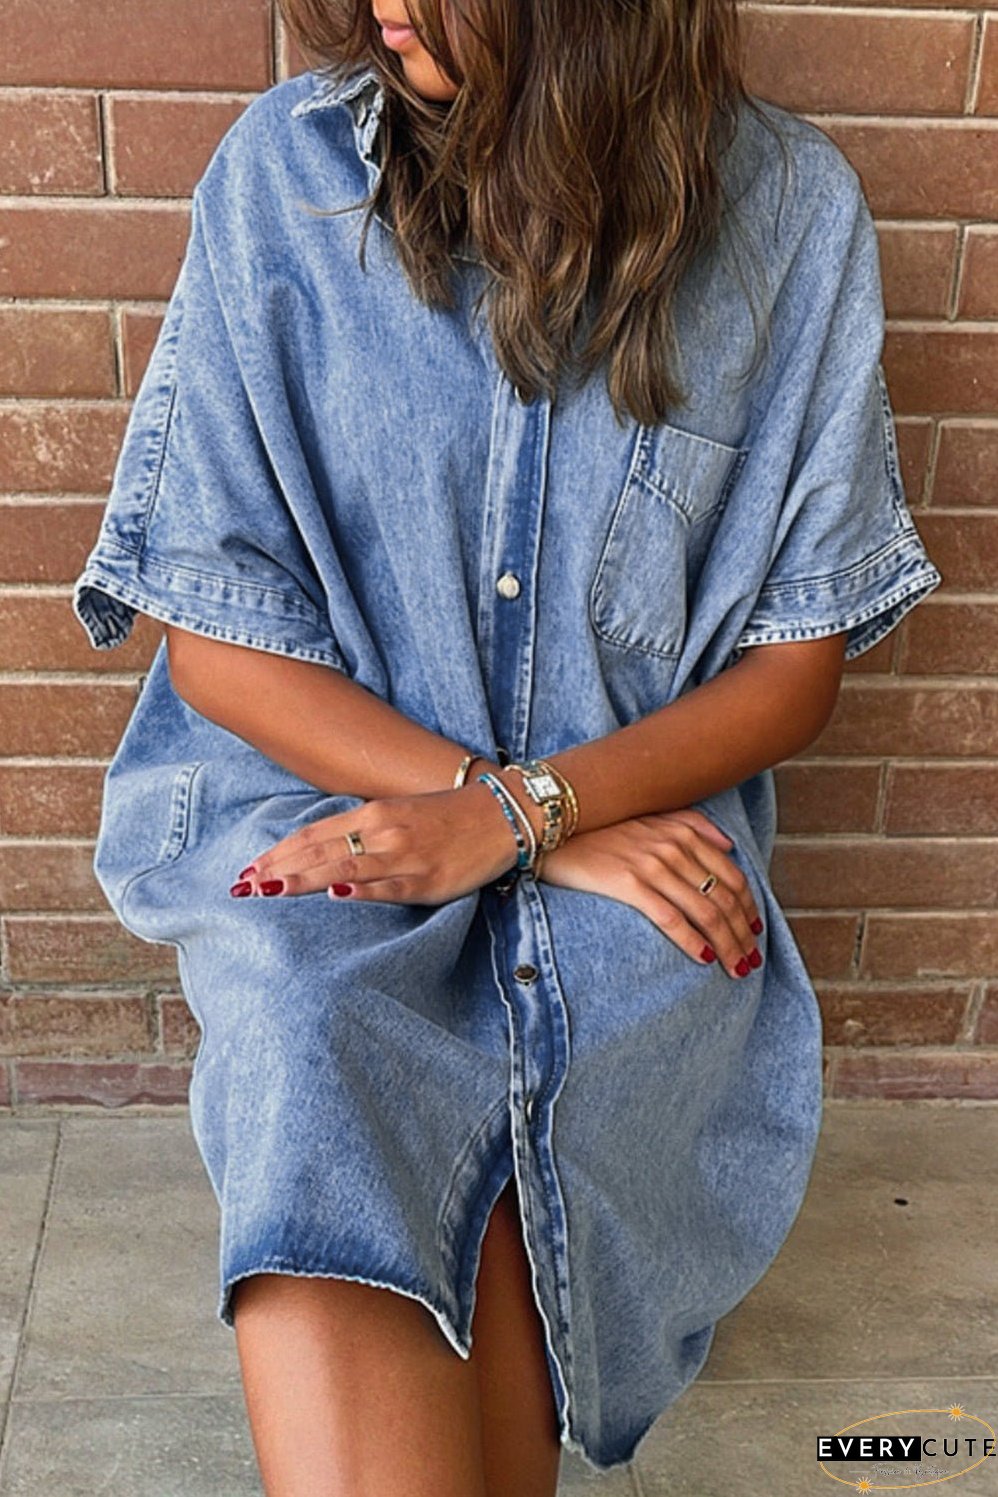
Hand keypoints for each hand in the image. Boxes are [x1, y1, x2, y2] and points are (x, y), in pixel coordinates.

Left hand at [228, 773, 532, 904]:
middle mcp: (383, 831)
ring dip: (304, 880)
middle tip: (242, 887)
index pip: (313, 835)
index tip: (248, 871)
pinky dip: (362, 889)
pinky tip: (336, 894)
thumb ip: (358, 830)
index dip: (277, 854)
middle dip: (277, 870)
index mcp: (372, 814)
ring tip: (270, 891)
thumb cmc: (445, 817)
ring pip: (345, 867)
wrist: (502, 815)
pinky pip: (390, 887)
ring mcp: (405, 856)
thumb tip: (316, 851)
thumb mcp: (396, 813)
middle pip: (320, 851)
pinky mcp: (428, 879)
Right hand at [537, 807, 763, 979]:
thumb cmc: (601, 829)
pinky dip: (692, 941)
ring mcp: (651, 865)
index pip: (732, 876)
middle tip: (750, 961)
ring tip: (735, 968)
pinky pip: (670, 918)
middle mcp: (673, 847)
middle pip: (723, 898)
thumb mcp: (650, 817)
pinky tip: (704, 959)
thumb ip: (691, 825)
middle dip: (743, 934)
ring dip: (726, 944)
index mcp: (683, 832)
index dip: (749, 908)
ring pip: (704, 911)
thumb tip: (728, 846)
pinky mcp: (628, 883)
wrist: (553, 829)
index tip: (756, 932)